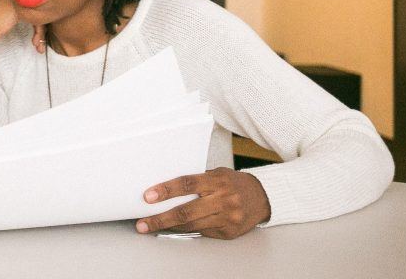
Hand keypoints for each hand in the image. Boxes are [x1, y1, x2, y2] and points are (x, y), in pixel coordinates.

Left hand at [135, 167, 270, 239]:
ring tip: (151, 226)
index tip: (148, 196)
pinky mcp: (229, 231)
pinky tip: (174, 227)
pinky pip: (202, 231)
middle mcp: (223, 199)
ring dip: (169, 227)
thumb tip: (166, 188)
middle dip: (161, 218)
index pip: (186, 184)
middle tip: (143, 222)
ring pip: (192, 225)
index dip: (166, 190)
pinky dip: (187, 229)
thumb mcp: (217, 174)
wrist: (262, 197)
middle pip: (186, 211)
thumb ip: (196, 181)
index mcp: (217, 181)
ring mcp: (227, 217)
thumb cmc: (233, 183)